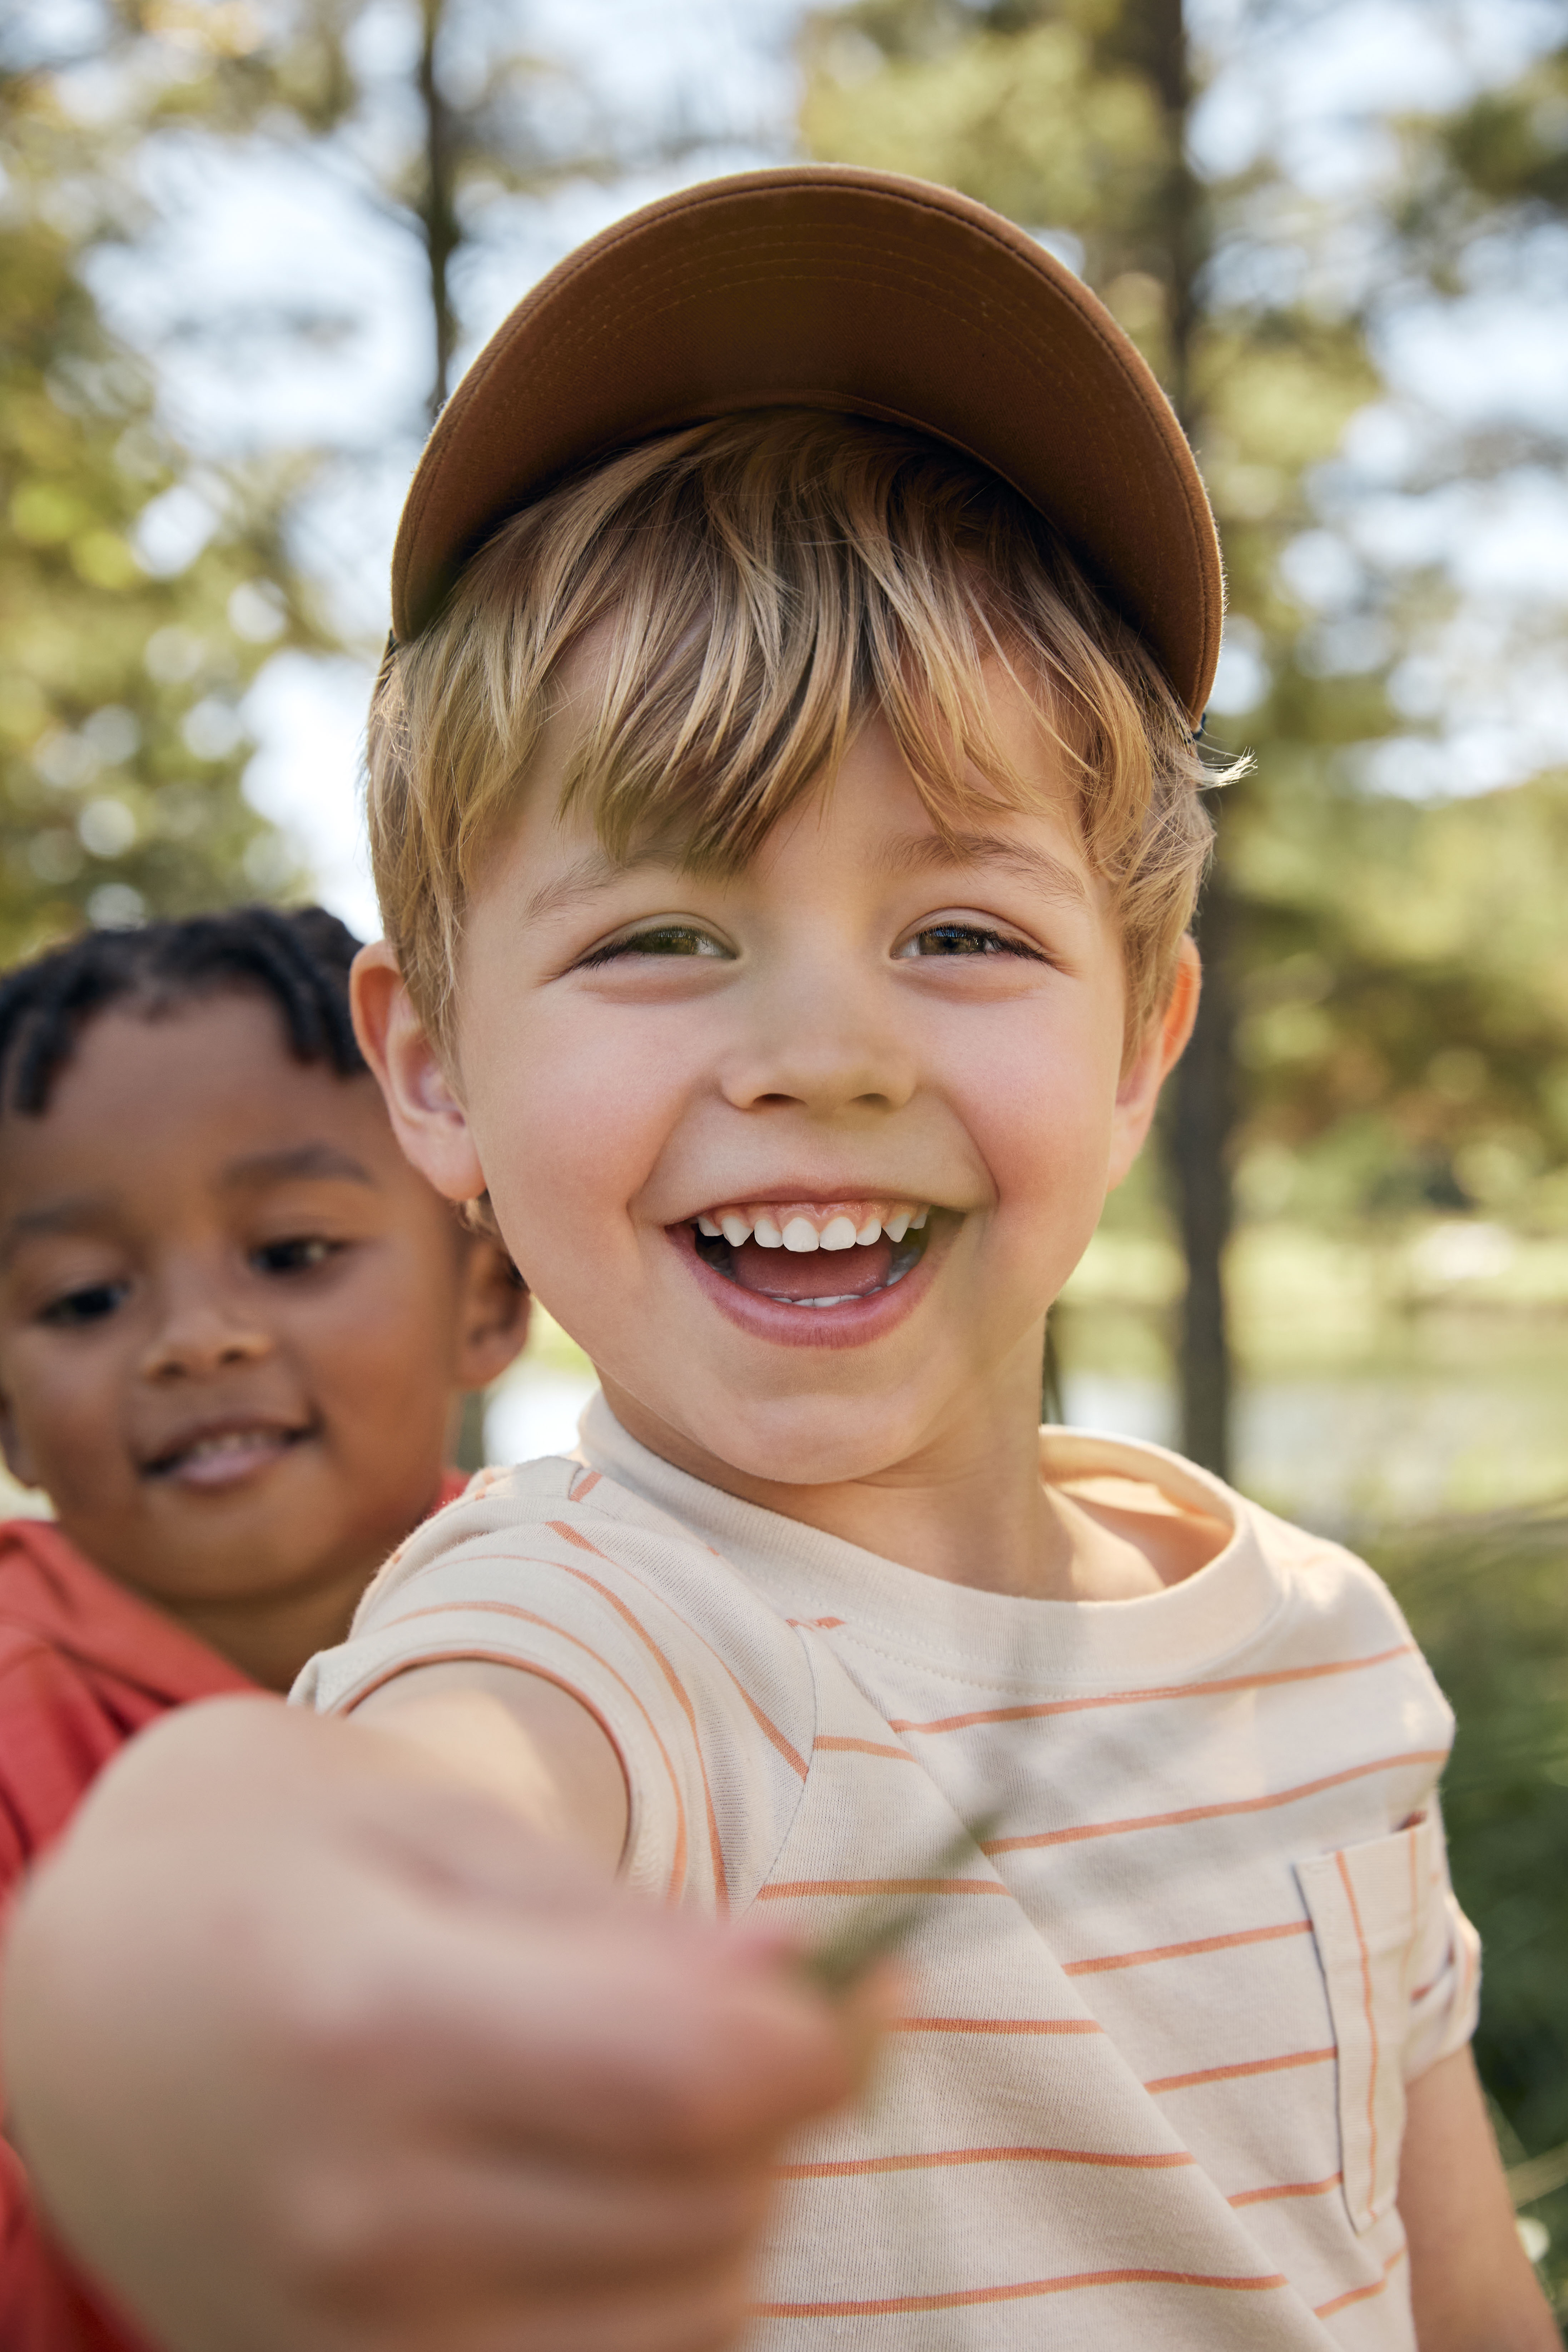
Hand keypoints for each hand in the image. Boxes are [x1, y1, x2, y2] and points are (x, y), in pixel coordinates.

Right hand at [3, 1696, 878, 2351]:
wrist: (66, 2006)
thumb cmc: (257, 1867)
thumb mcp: (435, 1827)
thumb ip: (624, 1926)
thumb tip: (813, 1993)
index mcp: (376, 2027)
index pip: (695, 2084)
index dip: (829, 2038)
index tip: (858, 1986)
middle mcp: (365, 2218)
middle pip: (709, 2205)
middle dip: (782, 2107)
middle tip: (744, 2015)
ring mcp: (355, 2340)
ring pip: (687, 2314)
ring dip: (728, 2207)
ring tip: (657, 2100)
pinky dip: (660, 2296)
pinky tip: (612, 2197)